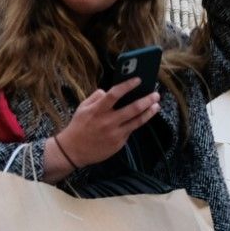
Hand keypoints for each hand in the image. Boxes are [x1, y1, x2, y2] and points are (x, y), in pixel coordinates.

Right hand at [46, 77, 161, 176]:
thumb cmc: (78, 127)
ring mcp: (115, 133)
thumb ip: (96, 97)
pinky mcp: (118, 143)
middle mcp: (108, 121)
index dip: (128, 85)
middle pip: (132, 108)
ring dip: (149, 112)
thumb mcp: (82, 108)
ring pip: (137, 121)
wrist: (73, 151)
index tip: (138, 79)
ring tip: (156, 105)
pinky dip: (137, 123)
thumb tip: (107, 91)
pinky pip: (130, 131)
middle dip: (147, 100)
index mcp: (98, 110)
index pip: (115, 94)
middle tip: (156, 94)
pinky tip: (143, 117)